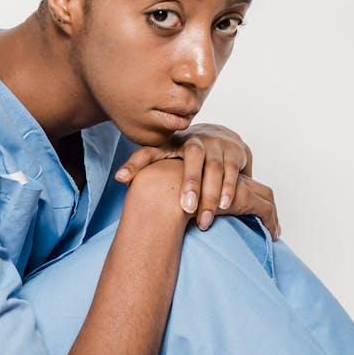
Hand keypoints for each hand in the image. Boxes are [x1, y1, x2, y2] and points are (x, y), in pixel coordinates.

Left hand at [114, 123, 276, 235]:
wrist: (219, 136)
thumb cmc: (184, 154)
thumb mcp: (162, 155)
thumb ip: (140, 164)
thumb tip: (119, 178)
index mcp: (171, 142)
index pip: (150, 151)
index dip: (135, 164)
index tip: (122, 180)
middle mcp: (195, 140)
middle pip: (192, 157)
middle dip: (191, 182)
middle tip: (186, 210)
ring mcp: (216, 144)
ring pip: (215, 167)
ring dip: (211, 193)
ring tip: (205, 218)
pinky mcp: (234, 150)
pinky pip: (232, 170)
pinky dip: (229, 188)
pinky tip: (225, 206)